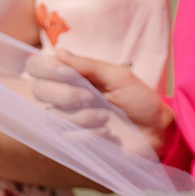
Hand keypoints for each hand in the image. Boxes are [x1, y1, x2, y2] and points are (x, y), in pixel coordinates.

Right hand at [35, 49, 175, 157]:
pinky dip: (88, 135)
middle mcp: (63, 98)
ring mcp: (67, 121)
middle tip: (89, 97)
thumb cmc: (138, 99)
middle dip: (63, 94)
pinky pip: (66, 139)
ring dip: (80, 117)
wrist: (156, 130)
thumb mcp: (118, 77)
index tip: (66, 73)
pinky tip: (106, 133)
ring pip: (52, 117)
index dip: (44, 68)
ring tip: (105, 118)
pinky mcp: (75, 143)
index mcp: (71, 77)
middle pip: (39, 91)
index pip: (37, 67)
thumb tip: (59, 52)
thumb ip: (88, 66)